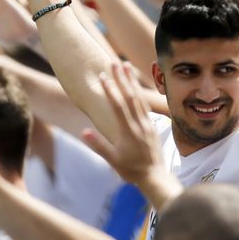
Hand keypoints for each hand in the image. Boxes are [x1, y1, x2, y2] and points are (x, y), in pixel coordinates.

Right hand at [79, 60, 163, 188]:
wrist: (155, 176)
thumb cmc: (131, 170)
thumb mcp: (112, 160)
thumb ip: (99, 145)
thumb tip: (83, 132)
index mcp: (128, 131)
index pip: (118, 106)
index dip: (110, 90)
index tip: (103, 77)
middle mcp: (139, 124)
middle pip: (130, 96)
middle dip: (122, 78)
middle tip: (115, 62)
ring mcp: (147, 123)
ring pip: (139, 98)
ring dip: (132, 81)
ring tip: (127, 66)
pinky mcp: (152, 125)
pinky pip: (145, 104)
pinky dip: (140, 92)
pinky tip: (136, 85)